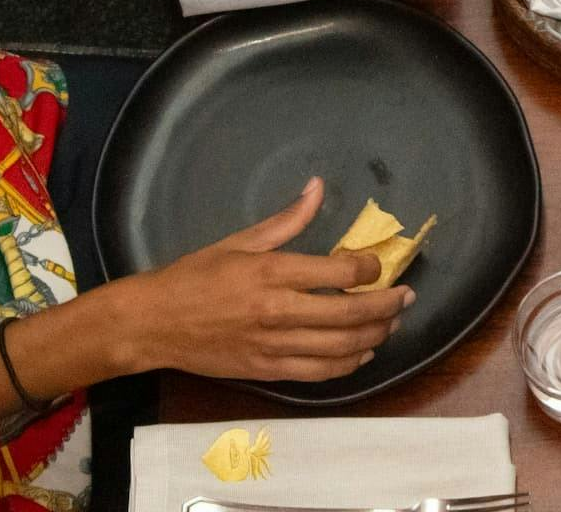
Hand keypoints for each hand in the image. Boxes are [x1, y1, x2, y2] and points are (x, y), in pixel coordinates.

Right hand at [128, 178, 412, 383]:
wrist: (154, 324)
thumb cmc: (194, 276)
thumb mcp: (238, 240)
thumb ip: (286, 220)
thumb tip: (317, 188)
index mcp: (271, 272)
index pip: (338, 273)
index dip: (368, 269)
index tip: (378, 265)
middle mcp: (277, 311)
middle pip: (349, 314)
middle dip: (386, 305)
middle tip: (406, 296)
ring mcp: (273, 346)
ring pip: (341, 347)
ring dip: (374, 335)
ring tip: (392, 323)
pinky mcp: (267, 371)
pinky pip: (320, 373)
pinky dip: (348, 364)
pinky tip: (362, 352)